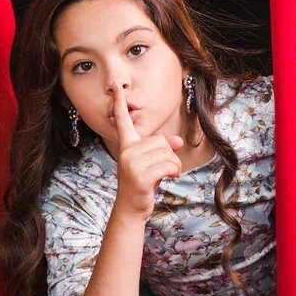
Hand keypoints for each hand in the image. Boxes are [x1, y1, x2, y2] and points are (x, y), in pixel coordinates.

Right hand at [111, 82, 183, 217]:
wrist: (131, 208)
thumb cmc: (142, 184)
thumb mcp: (153, 163)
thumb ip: (164, 149)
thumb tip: (178, 141)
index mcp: (126, 145)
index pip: (123, 121)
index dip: (119, 104)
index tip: (116, 87)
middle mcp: (127, 151)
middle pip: (161, 141)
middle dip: (170, 156)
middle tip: (164, 169)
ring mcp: (131, 163)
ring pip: (167, 153)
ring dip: (174, 166)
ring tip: (166, 175)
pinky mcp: (140, 175)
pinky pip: (168, 165)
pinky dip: (174, 172)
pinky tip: (168, 179)